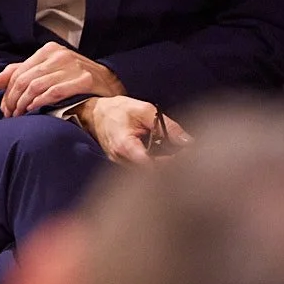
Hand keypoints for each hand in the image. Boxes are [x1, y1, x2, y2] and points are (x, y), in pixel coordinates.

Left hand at [0, 42, 124, 115]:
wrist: (111, 83)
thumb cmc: (75, 78)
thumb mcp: (48, 72)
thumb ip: (21, 74)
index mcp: (48, 51)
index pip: (19, 72)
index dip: (8, 92)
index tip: (5, 108)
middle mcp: (59, 55)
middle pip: (25, 79)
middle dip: (14, 100)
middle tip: (11, 115)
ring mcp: (73, 66)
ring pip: (37, 86)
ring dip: (24, 104)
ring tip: (21, 116)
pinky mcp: (84, 80)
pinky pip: (55, 92)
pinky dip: (41, 102)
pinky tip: (35, 110)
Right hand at [73, 96, 189, 163]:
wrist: (95, 114)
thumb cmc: (117, 110)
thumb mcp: (144, 109)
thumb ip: (166, 125)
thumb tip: (188, 141)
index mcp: (125, 146)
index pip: (153, 166)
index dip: (172, 163)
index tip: (186, 155)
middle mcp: (121, 160)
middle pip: (153, 172)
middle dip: (172, 165)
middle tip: (187, 154)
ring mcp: (121, 164)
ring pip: (148, 173)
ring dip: (165, 166)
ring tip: (178, 154)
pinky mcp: (123, 165)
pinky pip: (142, 169)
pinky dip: (156, 164)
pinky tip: (165, 156)